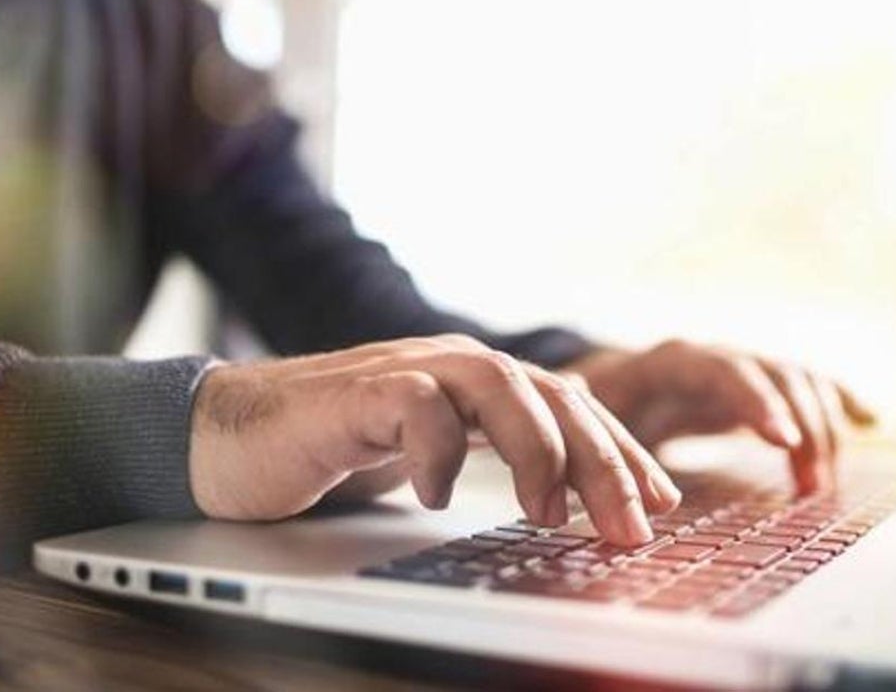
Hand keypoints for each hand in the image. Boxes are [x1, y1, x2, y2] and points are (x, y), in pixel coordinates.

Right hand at [189, 334, 681, 545]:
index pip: (571, 408)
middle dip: (603, 463)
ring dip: (538, 452)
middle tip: (633, 527)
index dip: (622, 453)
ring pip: (499, 386)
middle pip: (552, 397)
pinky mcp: (356, 392)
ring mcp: (405, 371)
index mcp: (477, 384)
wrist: (232, 435)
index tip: (663, 504)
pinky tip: (438, 498)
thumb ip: (487, 458)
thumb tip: (567, 504)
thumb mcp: (430, 457)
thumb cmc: (333, 449)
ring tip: (550, 515)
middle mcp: (451, 366)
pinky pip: (416, 406)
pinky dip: (437, 453)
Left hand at [562, 341, 875, 493]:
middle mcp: (715, 359)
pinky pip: (808, 387)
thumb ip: (590, 418)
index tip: (785, 442)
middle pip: (774, 374)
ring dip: (821, 429)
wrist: (606, 387)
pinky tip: (871, 420)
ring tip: (821, 485)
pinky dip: (839, 401)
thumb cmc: (595, 406)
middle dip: (802, 426)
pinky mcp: (760, 391)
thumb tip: (575, 408)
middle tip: (813, 485)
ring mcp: (742, 371)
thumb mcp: (586, 414)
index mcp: (670, 362)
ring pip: (797, 381)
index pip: (722, 369)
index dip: (757, 401)